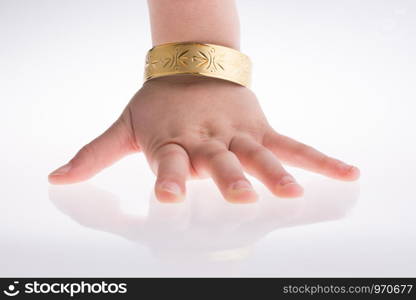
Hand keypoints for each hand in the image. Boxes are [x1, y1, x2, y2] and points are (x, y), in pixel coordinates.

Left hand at [49, 76, 359, 202]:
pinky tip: (348, 173)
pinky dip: (320, 161)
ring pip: (258, 154)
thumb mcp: (125, 127)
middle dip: (229, 177)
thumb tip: (55, 179)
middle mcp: (207, 139)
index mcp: (173, 141)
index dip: (166, 178)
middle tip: (239, 196)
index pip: (167, 162)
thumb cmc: (157, 105)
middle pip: (219, 161)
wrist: (190, 69)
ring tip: (291, 192)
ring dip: (274, 172)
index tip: (164, 197)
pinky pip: (292, 145)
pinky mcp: (260, 128)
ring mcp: (237, 134)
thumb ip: (94, 156)